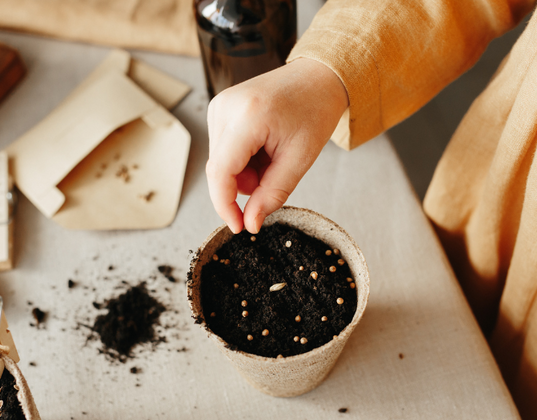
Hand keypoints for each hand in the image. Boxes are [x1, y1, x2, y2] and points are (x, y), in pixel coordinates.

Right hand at [205, 57, 348, 233]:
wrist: (317, 76)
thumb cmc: (314, 111)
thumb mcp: (300, 158)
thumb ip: (272, 194)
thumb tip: (250, 224)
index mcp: (247, 117)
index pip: (220, 172)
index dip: (225, 205)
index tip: (238, 226)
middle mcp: (225, 108)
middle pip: (220, 170)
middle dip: (245, 185)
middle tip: (276, 172)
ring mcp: (219, 106)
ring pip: (221, 163)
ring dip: (245, 172)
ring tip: (273, 154)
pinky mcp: (219, 109)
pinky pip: (223, 150)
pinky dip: (243, 159)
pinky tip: (264, 146)